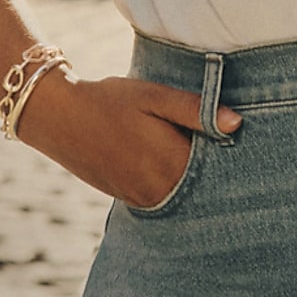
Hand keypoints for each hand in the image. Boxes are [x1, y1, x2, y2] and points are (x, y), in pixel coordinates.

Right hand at [14, 71, 240, 207]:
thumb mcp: (155, 96)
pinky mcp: (129, 200)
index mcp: (171, 165)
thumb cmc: (111, 101)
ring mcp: (142, 199)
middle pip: (203, 185)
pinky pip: (164, 195)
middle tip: (220, 142)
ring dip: (192, 175)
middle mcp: (159, 191)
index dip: (230, 153)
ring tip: (192, 148)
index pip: (219, 168)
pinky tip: (169, 159)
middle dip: (213, 166)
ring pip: (183, 192)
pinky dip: (172, 181)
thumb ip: (195, 110)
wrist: (59, 117)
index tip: (238, 139)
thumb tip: (237, 123)